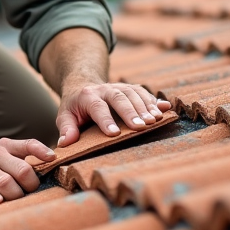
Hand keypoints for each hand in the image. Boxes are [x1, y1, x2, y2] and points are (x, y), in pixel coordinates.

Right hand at [0, 137, 54, 204]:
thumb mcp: (3, 157)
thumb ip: (23, 160)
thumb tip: (52, 168)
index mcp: (6, 146)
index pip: (28, 144)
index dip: (42, 151)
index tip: (53, 159)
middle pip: (23, 170)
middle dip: (30, 185)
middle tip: (28, 193)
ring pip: (7, 183)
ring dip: (15, 195)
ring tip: (12, 200)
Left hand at [56, 82, 171, 146]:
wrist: (84, 85)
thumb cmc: (75, 108)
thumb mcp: (64, 116)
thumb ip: (66, 128)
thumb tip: (64, 143)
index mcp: (87, 96)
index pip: (97, 107)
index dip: (105, 120)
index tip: (113, 134)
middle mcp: (105, 89)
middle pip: (119, 98)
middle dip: (131, 112)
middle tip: (141, 127)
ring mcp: (119, 86)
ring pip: (133, 93)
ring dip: (145, 107)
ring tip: (155, 121)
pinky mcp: (130, 88)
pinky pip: (143, 92)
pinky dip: (155, 101)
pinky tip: (165, 110)